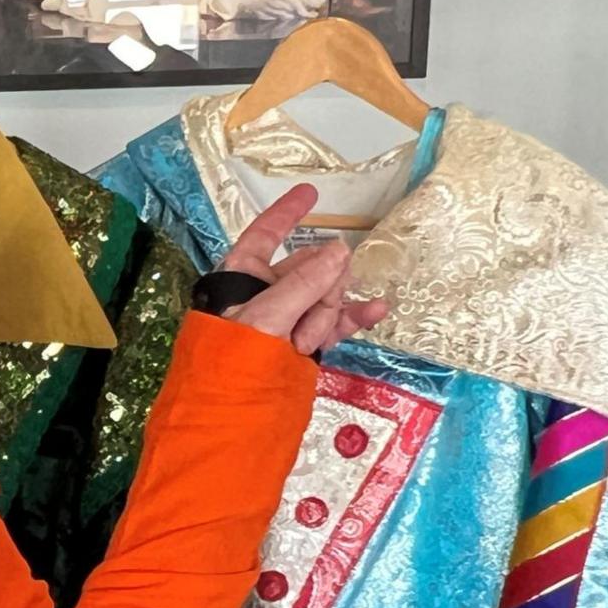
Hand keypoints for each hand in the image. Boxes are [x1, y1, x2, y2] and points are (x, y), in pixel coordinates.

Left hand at [215, 183, 387, 354]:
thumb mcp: (264, 318)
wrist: (231, 416)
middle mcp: (264, 292)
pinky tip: (376, 309)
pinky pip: (334, 321)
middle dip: (317, 288)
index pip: (265, 235)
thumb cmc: (231, 361)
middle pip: (308, 267)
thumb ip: (302, 286)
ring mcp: (287, 317)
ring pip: (324, 294)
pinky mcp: (303, 341)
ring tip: (308, 339)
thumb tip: (340, 251)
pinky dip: (352, 316)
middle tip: (305, 323)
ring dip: (328, 310)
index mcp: (240, 277)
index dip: (286, 213)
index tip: (310, 192)